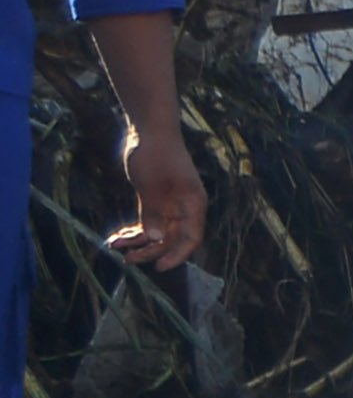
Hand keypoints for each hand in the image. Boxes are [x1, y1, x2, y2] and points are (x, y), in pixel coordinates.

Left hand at [109, 117, 200, 268]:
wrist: (149, 130)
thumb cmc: (156, 154)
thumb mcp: (152, 184)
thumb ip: (153, 212)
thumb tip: (154, 239)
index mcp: (192, 205)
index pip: (190, 238)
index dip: (176, 255)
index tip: (158, 266)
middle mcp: (185, 209)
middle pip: (172, 239)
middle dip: (150, 250)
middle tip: (128, 259)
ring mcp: (170, 206)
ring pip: (157, 232)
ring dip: (138, 242)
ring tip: (116, 246)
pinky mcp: (156, 201)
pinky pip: (147, 222)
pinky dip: (134, 230)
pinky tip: (118, 235)